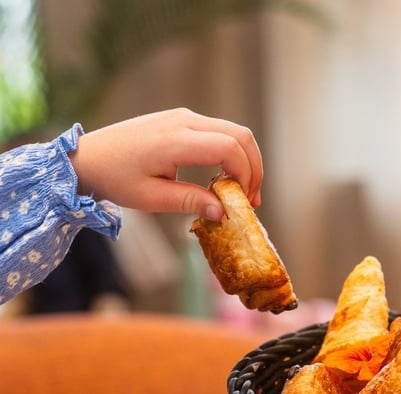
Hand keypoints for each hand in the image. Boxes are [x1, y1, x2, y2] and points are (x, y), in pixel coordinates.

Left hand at [69, 108, 262, 218]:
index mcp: (175, 141)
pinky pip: (219, 131)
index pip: (230, 148)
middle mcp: (184, 121)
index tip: (243, 203)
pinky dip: (231, 154)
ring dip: (244, 161)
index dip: (246, 175)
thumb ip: (190, 202)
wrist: (90, 156)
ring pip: (233, 131)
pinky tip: (223, 179)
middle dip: (253, 168)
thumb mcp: (153, 198)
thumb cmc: (116, 178)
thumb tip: (223, 212)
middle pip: (240, 135)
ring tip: (239, 193)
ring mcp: (183, 116)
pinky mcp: (181, 119)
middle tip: (251, 200)